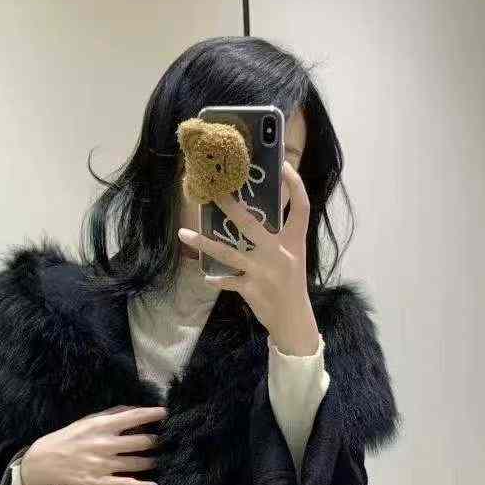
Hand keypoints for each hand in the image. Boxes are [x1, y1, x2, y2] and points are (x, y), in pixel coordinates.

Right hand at [20, 405, 165, 484]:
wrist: (44, 461)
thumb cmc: (68, 438)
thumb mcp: (87, 421)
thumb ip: (112, 414)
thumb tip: (135, 409)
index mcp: (101, 426)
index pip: (133, 417)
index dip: (152, 414)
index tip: (165, 413)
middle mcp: (104, 445)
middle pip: (141, 442)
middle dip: (155, 441)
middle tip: (162, 441)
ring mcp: (103, 465)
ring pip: (137, 463)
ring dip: (151, 461)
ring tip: (156, 459)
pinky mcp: (99, 483)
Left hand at [177, 160, 319, 355]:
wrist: (293, 319)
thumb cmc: (290, 282)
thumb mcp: (293, 256)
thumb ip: (278, 236)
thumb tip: (250, 213)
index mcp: (295, 241)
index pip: (301, 206)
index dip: (295, 185)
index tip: (283, 166)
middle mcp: (280, 253)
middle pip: (251, 224)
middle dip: (230, 207)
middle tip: (213, 192)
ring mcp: (263, 271)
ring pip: (228, 253)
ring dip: (203, 243)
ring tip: (183, 232)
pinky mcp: (251, 288)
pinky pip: (227, 281)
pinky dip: (216, 280)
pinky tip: (205, 277)